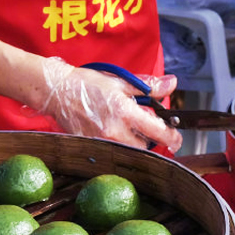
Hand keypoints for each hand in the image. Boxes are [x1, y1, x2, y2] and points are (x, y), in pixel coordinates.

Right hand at [36, 58, 183, 151]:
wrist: (57, 91)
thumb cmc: (88, 84)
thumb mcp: (121, 81)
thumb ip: (148, 86)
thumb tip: (172, 84)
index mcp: (125, 112)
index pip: (157, 131)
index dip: (172, 137)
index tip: (177, 138)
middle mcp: (114, 131)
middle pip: (144, 148)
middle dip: (150, 141)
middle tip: (148, 131)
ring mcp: (101, 142)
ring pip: (128, 152)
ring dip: (134, 144)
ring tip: (128, 130)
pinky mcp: (90, 147)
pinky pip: (111, 152)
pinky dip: (117, 146)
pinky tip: (113, 134)